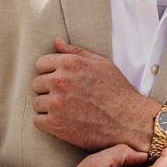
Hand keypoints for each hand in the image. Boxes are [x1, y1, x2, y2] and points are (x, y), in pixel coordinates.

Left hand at [32, 38, 161, 151]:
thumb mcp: (101, 64)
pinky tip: (63, 122)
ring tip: (67, 111)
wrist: (129, 121)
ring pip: (37, 103)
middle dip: (49, 91)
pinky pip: (38, 121)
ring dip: (48, 108)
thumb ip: (75, 52)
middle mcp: (60, 81)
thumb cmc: (117, 91)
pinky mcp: (56, 124)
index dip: (50, 74)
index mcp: (70, 63)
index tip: (61, 83)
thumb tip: (56, 42)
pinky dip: (48, 123)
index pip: (41, 64)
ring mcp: (57, 103)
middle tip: (66, 98)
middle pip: (36, 84)